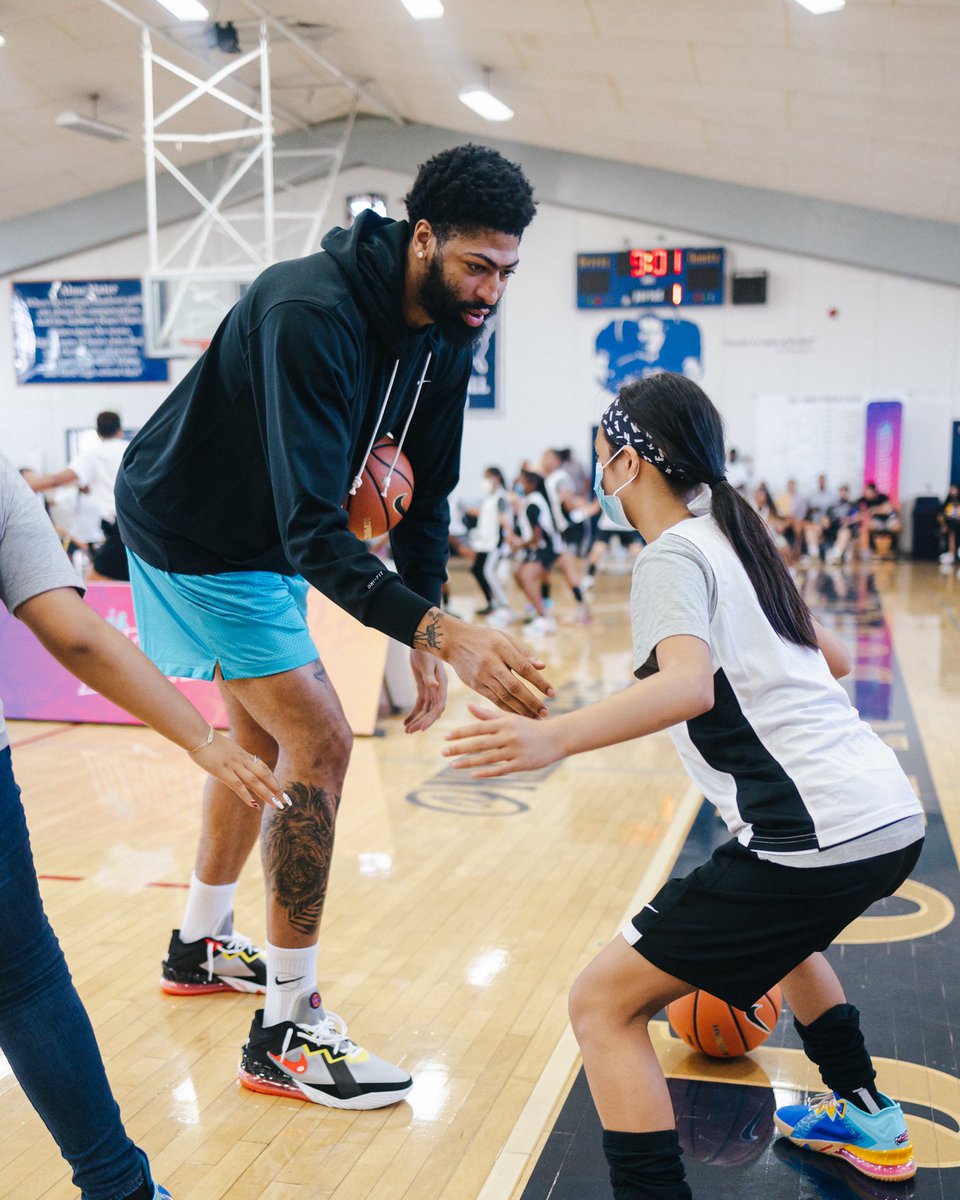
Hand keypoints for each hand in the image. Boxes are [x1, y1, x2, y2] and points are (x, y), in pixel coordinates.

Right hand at [191, 733, 290, 811]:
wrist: (197, 734)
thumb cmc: (206, 740)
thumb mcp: (224, 748)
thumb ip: (231, 756)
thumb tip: (234, 761)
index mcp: (243, 754)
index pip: (263, 768)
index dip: (273, 779)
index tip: (281, 789)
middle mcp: (242, 760)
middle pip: (264, 775)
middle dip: (275, 788)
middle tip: (286, 801)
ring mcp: (233, 765)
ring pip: (255, 782)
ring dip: (267, 794)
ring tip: (277, 805)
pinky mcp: (222, 771)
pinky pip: (237, 785)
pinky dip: (247, 796)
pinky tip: (254, 805)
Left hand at [405, 648, 448, 733]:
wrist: (421, 641)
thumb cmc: (426, 650)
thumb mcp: (427, 662)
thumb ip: (430, 675)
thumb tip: (434, 685)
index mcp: (442, 686)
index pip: (439, 707)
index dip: (431, 719)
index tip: (422, 729)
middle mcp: (438, 691)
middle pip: (432, 712)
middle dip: (422, 723)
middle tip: (410, 732)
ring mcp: (431, 691)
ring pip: (425, 711)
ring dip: (417, 721)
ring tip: (406, 731)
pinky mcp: (423, 689)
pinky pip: (419, 705)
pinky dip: (413, 714)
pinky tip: (405, 722)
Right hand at [413, 607, 553, 719]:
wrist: (454, 641)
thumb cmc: (485, 638)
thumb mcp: (504, 638)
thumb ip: (523, 653)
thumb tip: (542, 666)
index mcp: (502, 648)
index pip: (524, 668)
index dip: (540, 682)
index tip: (553, 693)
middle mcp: (491, 663)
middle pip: (515, 687)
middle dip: (532, 702)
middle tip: (545, 713)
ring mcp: (481, 676)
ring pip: (504, 697)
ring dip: (521, 709)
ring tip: (535, 717)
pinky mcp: (475, 685)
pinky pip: (493, 700)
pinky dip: (507, 709)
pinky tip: (518, 715)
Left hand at [442, 703, 563, 776]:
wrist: (556, 737)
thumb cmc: (529, 727)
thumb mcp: (510, 718)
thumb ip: (488, 714)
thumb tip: (468, 707)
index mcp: (504, 723)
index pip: (478, 728)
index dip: (461, 732)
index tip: (445, 737)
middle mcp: (508, 735)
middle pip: (479, 743)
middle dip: (459, 748)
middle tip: (442, 752)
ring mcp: (515, 750)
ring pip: (487, 758)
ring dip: (469, 762)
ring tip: (453, 765)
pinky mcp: (522, 763)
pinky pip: (501, 769)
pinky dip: (486, 772)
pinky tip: (473, 774)